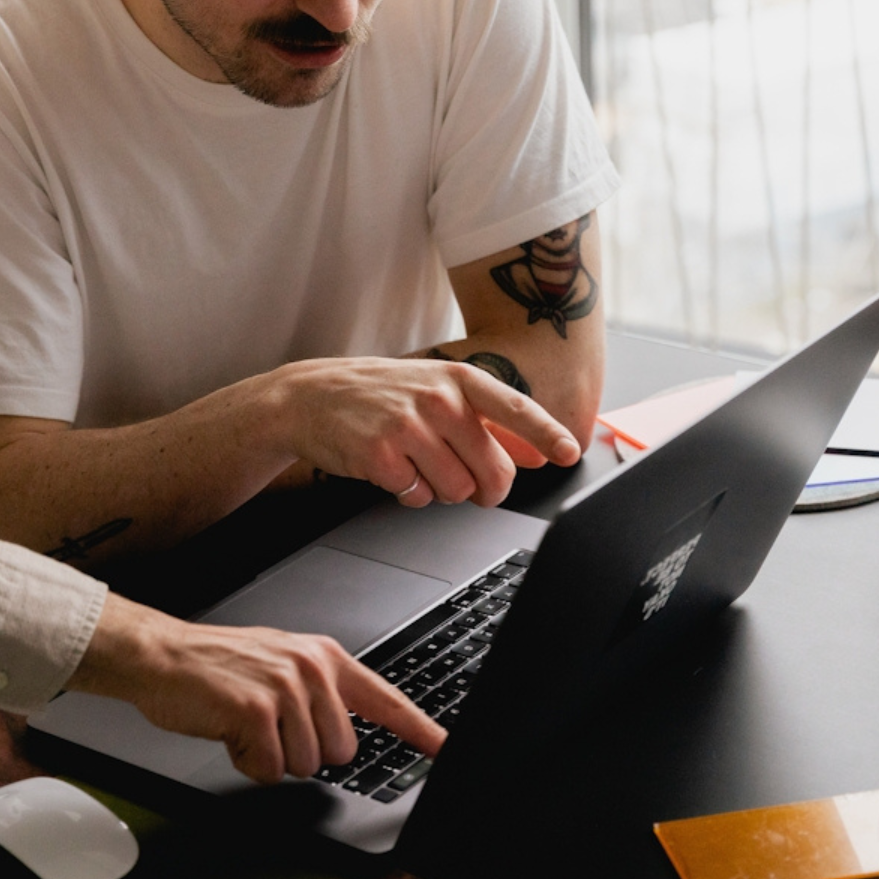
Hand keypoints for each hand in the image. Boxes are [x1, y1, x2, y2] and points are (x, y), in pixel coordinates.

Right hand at [66, 595, 446, 782]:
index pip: (386, 700)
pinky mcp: (256, 709)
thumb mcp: (281, 665)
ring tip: (244, 724)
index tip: (444, 750)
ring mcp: (285, 687)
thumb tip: (344, 733)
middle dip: (301, 752)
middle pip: (340, 752)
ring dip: (270, 757)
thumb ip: (319, 693)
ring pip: (305, 764)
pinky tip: (230, 732)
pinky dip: (245, 762)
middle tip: (266, 726)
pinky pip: (268, 769)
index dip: (420, 731)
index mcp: (325, 658)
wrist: (162, 655)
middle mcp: (312, 669)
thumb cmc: (217, 667)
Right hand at [268, 358, 580, 507]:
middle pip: (493, 470)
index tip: (568, 453)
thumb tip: (537, 453)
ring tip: (418, 465)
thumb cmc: (380, 395)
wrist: (311, 397)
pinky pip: (419, 498)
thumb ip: (489, 422)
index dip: (546, 435)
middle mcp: (438, 400)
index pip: (516, 408)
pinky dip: (410, 494)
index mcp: (458, 380)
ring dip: (442, 490)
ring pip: (458, 491)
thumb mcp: (436, 393)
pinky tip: (393, 470)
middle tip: (472, 486)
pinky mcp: (382, 456)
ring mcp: (408, 427)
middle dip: (487, 489)